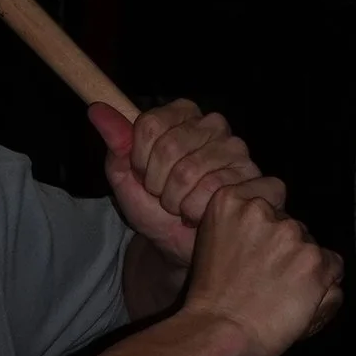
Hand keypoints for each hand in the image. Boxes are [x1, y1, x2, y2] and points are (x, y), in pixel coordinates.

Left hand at [88, 97, 276, 270]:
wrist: (177, 246)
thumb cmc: (153, 207)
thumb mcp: (125, 176)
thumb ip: (115, 142)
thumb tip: (97, 109)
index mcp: (184, 115)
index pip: (151, 123)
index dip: (139, 158)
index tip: (143, 174)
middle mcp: (215, 126)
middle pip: (170, 147)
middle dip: (157, 184)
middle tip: (164, 196)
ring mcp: (239, 152)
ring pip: (192, 172)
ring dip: (177, 202)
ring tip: (182, 208)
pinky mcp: (259, 179)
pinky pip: (220, 191)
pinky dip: (202, 211)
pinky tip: (205, 214)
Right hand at [180, 183, 343, 355]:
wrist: (218, 332)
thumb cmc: (211, 299)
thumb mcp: (212, 244)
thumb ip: (242, 226)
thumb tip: (280, 227)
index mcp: (230, 201)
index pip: (272, 188)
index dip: (273, 214)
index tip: (263, 238)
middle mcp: (262, 210)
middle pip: (293, 225)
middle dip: (286, 249)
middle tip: (265, 280)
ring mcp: (291, 234)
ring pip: (312, 247)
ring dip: (304, 268)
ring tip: (278, 296)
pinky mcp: (314, 260)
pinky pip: (333, 267)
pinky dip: (323, 285)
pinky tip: (298, 302)